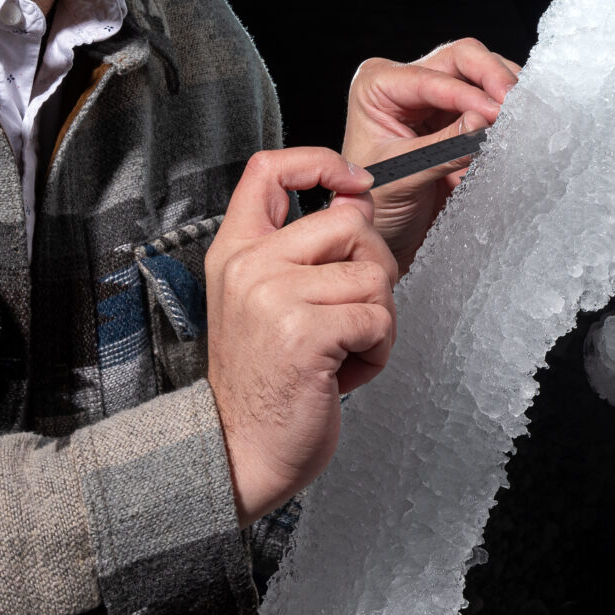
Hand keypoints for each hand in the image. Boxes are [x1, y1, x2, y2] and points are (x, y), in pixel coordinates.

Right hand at [206, 147, 399, 522]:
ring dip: (375, 322)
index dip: (320, 163)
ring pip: (374, 275)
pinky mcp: (306, 332)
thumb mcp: (265, 302)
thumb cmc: (264, 382)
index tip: (353, 182)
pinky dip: (376, 352)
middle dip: (373, 269)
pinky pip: (379, 319)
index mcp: (235, 252)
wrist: (236, 451)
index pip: (267, 170)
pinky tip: (341, 373)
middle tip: (349, 316)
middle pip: (350, 222)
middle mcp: (250, 266)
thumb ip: (301, 252)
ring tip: (339, 353)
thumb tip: (357, 199)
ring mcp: (275, 297)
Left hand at [342, 38, 520, 272]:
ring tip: (524, 115)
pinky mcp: (463, 117)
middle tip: (517, 104)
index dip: (468, 93)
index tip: (496, 113)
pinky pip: (493, 100)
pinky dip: (510, 108)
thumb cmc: (376, 207)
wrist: (386, 236)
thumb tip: (482, 122)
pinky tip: (522, 122)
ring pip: (483, 72)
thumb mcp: (401, 177)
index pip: (430, 78)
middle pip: (462, 59)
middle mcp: (407, 82)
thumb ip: (440, 149)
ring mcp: (438, 97)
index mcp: (378, 87)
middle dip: (493, 77)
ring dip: (507, 91)